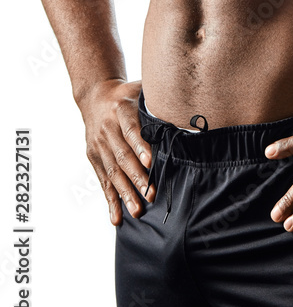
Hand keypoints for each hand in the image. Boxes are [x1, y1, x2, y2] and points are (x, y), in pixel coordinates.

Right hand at [78, 78, 154, 225]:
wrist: (95, 95)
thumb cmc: (128, 94)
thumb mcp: (141, 89)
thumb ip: (158, 99)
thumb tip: (185, 108)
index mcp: (121, 110)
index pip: (131, 129)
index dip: (140, 145)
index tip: (150, 161)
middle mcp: (107, 128)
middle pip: (122, 155)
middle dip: (137, 177)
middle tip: (150, 194)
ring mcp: (99, 145)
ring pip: (112, 172)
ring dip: (125, 193)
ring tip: (137, 210)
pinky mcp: (94, 157)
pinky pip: (103, 181)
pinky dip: (110, 200)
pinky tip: (116, 217)